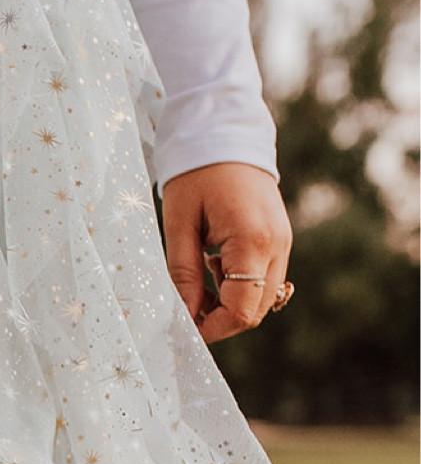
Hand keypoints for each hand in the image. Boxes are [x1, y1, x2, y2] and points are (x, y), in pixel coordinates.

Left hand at [160, 162, 292, 345]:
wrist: (226, 135)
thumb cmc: (196, 174)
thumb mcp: (180, 224)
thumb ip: (183, 273)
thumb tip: (184, 315)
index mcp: (253, 241)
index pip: (241, 311)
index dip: (212, 329)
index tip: (185, 328)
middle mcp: (277, 246)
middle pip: (255, 311)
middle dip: (221, 319)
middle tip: (187, 304)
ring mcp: (284, 243)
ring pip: (262, 298)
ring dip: (230, 301)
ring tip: (201, 272)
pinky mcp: (281, 239)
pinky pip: (264, 279)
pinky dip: (240, 284)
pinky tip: (216, 262)